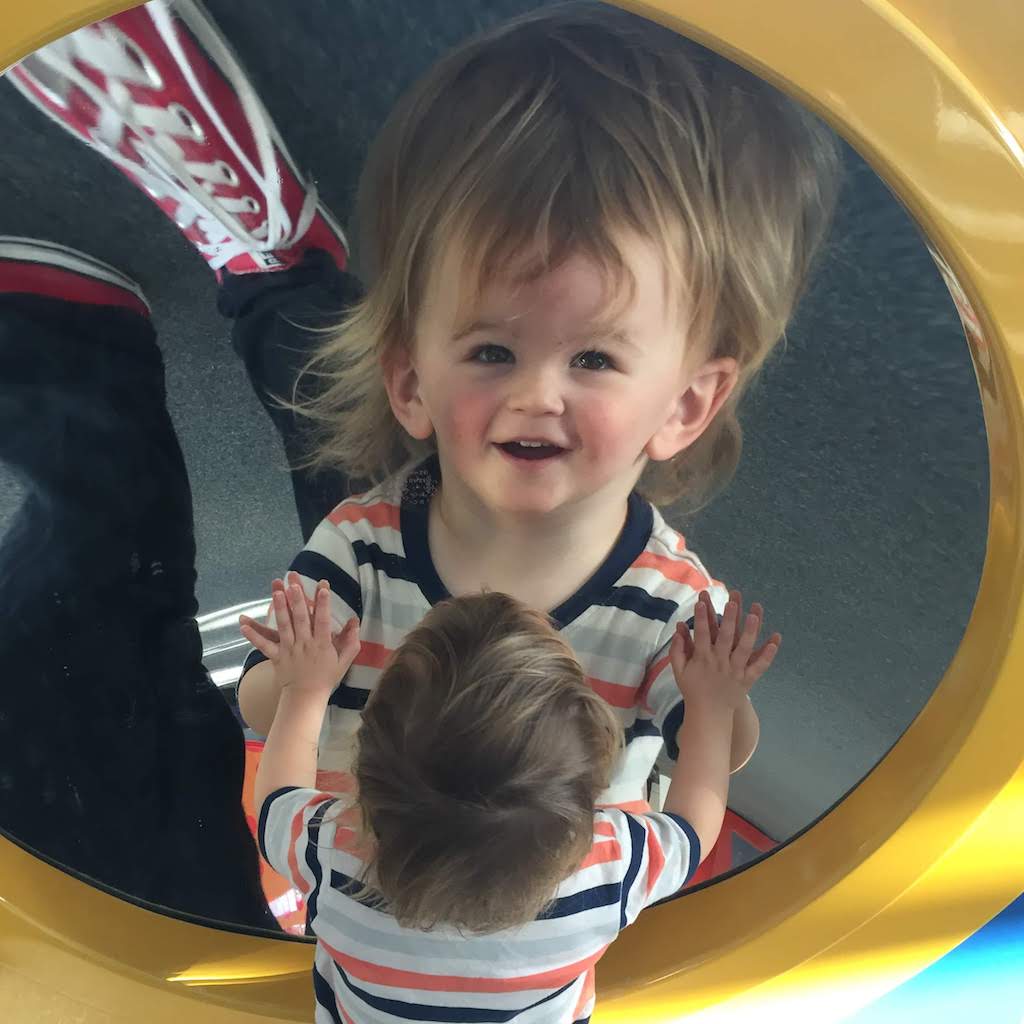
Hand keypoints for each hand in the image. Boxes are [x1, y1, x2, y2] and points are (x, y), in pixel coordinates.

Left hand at [239, 578, 359, 698]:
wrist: (306, 697)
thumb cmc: (326, 677)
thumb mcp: (344, 660)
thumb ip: (351, 641)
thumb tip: (356, 620)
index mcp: (322, 644)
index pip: (324, 621)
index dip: (324, 604)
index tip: (323, 588)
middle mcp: (305, 644)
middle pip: (301, 619)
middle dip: (298, 600)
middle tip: (294, 583)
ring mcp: (289, 650)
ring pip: (284, 627)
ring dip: (280, 609)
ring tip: (277, 592)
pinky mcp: (276, 656)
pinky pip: (264, 645)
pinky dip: (253, 636)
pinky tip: (243, 624)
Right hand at [669, 590, 779, 711]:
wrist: (709, 714)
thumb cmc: (693, 689)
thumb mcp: (679, 670)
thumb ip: (677, 650)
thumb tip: (679, 627)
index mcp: (702, 659)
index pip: (700, 635)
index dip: (700, 618)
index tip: (701, 602)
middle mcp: (719, 663)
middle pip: (724, 638)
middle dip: (728, 619)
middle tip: (732, 602)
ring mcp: (735, 671)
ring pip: (743, 649)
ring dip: (749, 631)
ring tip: (754, 614)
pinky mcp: (747, 679)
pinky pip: (759, 667)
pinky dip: (767, 655)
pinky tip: (775, 640)